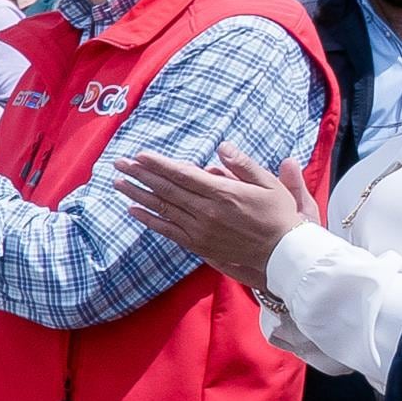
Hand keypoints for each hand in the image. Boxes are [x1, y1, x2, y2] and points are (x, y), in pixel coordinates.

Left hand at [112, 144, 311, 289]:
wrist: (283, 254)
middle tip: (119, 163)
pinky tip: (133, 210)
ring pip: (163, 209)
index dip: (159, 165)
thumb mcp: (269, 184)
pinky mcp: (199, 245)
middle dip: (140, 175)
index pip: (183, 175)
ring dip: (138, 194)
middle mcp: (207, 212)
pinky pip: (168, 231)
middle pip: (166, 190)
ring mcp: (200, 230)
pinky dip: (148, 220)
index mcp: (223, 194)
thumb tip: (222, 147)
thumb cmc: (279, 215)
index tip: (139, 156)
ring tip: (118, 182)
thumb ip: (243, 165)